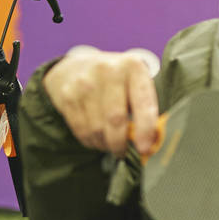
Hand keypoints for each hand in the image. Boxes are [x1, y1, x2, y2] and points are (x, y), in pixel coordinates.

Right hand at [42, 46, 159, 156]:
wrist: (76, 67)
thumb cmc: (116, 81)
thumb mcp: (135, 83)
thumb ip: (145, 108)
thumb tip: (151, 144)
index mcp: (133, 67)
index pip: (142, 103)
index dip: (145, 129)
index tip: (144, 149)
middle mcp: (108, 70)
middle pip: (115, 119)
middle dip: (120, 143)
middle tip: (123, 152)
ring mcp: (84, 82)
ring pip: (97, 129)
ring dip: (104, 144)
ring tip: (109, 143)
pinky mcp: (67, 95)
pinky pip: (81, 130)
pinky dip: (90, 141)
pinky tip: (95, 138)